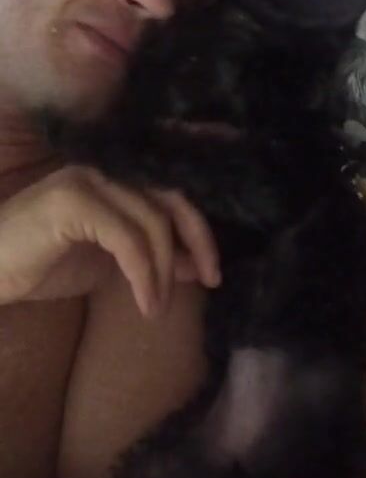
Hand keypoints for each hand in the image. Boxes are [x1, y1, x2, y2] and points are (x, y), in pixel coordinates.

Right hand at [0, 165, 220, 315]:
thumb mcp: (108, 264)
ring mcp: (86, 181)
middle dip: (199, 241)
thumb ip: (150, 258)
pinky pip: (127, 237)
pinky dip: (144, 273)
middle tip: (211, 280)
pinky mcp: (71, 201)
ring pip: (151, 220)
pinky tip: (145, 302)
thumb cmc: (39, 265)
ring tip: (158, 306)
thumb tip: (196, 265)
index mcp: (115, 180)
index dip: (200, 228)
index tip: (214, 270)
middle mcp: (104, 170)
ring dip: (165, 269)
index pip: (172, 193)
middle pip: (172, 198)